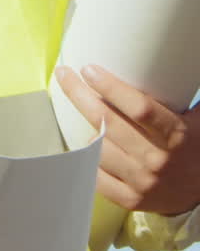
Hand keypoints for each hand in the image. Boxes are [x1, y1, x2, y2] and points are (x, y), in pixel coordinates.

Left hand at [56, 63, 199, 214]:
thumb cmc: (196, 144)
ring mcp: (143, 182)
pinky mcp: (132, 200)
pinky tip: (82, 143)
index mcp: (176, 134)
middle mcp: (158, 159)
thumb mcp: (197, 117)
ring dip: (81, 126)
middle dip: (80, 94)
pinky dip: (86, 159)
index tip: (89, 69)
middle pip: (109, 123)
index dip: (111, 88)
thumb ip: (178, 93)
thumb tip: (172, 51)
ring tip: (72, 107)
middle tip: (64, 74)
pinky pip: (97, 178)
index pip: (139, 108)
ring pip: (99, 149)